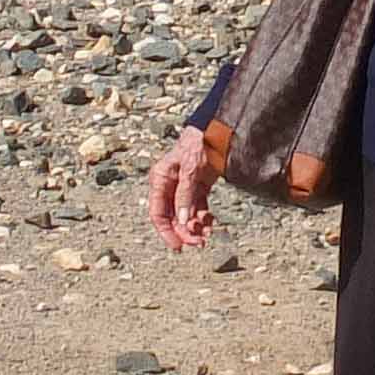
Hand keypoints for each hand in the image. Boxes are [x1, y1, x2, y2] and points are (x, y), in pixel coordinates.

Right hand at [146, 127, 216, 250]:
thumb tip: (182, 221)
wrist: (217, 129)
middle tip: (199, 243)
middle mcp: (170, 186)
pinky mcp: (198, 187)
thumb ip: (185, 196)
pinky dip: (204, 218)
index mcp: (160, 180)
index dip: (166, 231)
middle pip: (173, 218)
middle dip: (185, 232)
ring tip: (208, 234)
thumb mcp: (190, 170)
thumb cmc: (198, 144)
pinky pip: (198, 209)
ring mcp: (184, 187)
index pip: (158, 213)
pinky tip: (211, 224)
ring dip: (196, 227)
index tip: (178, 246)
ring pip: (186, 215)